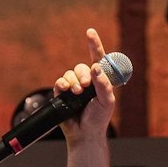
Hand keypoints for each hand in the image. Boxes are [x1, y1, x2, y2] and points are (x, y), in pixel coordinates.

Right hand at [58, 28, 116, 143]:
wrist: (85, 134)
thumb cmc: (99, 118)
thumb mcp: (107, 101)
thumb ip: (103, 84)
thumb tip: (96, 67)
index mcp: (99, 80)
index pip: (98, 59)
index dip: (94, 45)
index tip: (90, 32)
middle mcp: (86, 81)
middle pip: (81, 67)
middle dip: (83, 74)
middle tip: (86, 86)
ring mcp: (73, 87)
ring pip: (70, 74)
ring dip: (73, 81)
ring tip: (77, 93)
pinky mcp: (62, 94)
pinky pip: (60, 82)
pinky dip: (62, 83)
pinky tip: (65, 89)